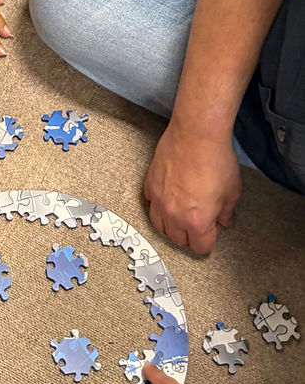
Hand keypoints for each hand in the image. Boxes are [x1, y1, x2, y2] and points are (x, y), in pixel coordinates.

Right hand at [143, 120, 241, 253]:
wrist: (196, 136)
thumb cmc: (216, 161)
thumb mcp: (232, 191)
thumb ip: (226, 212)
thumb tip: (223, 220)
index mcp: (197, 222)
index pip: (200, 247)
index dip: (210, 240)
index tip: (214, 228)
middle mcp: (174, 216)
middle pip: (178, 240)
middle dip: (190, 234)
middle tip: (200, 220)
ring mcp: (159, 202)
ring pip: (160, 226)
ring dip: (172, 225)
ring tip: (182, 213)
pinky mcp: (150, 186)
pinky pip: (152, 205)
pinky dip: (160, 206)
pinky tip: (171, 196)